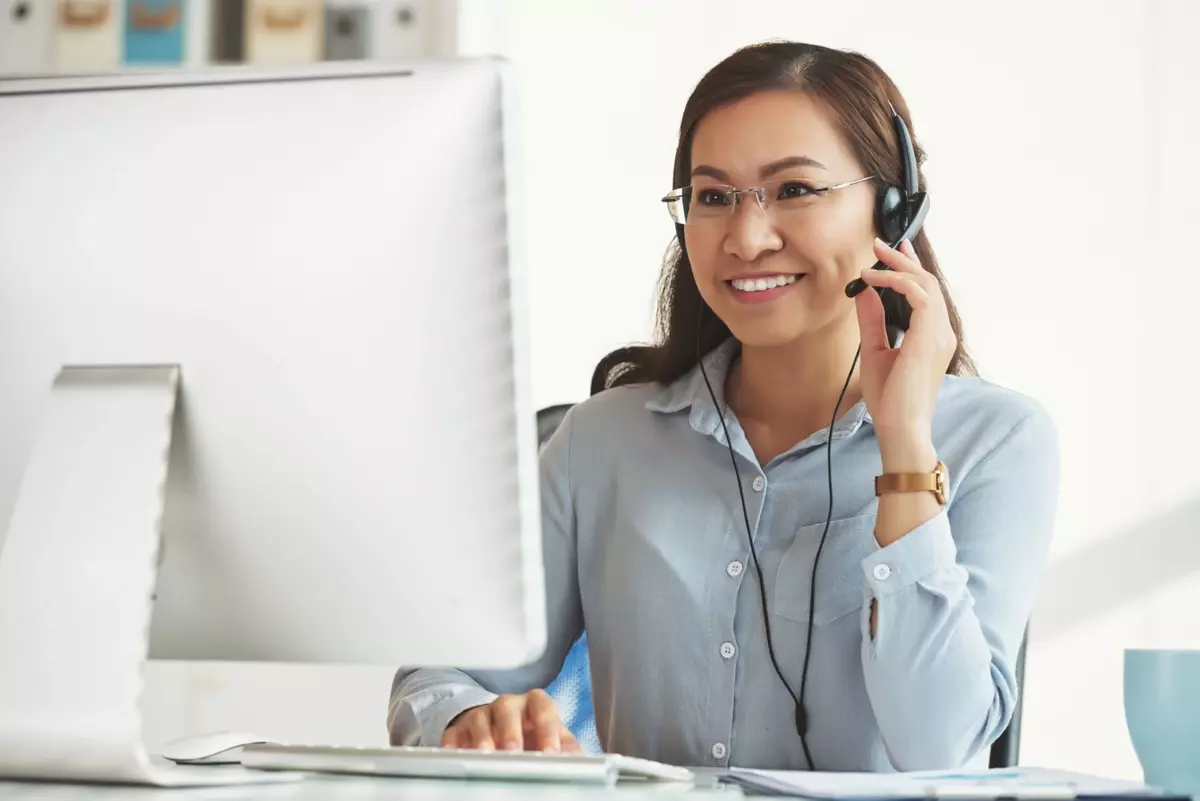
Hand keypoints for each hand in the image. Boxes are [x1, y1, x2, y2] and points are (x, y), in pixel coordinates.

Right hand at [441, 689, 581, 752]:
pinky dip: (454, 745)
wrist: (500, 728)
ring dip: (483, 738)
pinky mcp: (459, 729)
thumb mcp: (551, 736)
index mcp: (534, 704)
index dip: (547, 727)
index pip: (542, 706)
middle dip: (510, 730)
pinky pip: (454, 734)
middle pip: (507, 707)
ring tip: (487, 755)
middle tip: (514, 751)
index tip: (550, 752)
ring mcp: (481, 715)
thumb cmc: (529, 733)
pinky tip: (458, 757)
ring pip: (479, 719)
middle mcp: (507, 705)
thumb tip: (578, 759)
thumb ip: (565, 745)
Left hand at [852, 238, 955, 465]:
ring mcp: (940, 334)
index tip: (894, 250)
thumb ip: (873, 322)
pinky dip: (895, 282)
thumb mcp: (876, 352)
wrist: (899, 427)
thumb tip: (865, 294)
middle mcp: (942, 332)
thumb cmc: (890, 399)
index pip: (926, 293)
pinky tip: (873, 280)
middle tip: (880, 243)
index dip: (911, 267)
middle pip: (927, 282)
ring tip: (874, 257)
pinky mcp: (931, 337)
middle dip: (903, 259)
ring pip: (925, 284)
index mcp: (933, 337)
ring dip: (898, 266)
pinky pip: (918, 296)